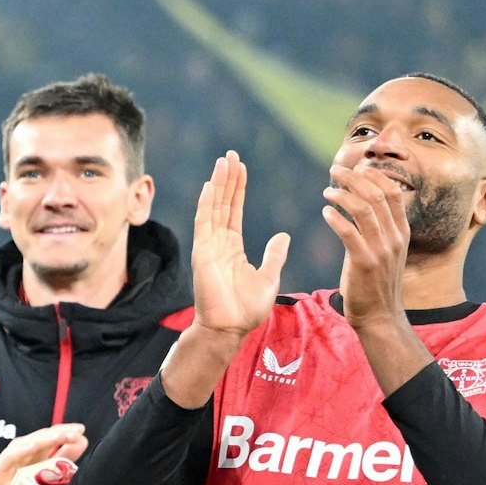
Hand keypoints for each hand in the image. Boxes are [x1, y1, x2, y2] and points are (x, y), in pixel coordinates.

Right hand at [0, 424, 85, 484]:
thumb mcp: (44, 478)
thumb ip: (62, 461)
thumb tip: (82, 443)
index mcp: (36, 454)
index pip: (51, 438)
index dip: (65, 432)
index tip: (81, 431)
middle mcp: (24, 452)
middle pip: (42, 437)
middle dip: (59, 433)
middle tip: (76, 433)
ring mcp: (11, 459)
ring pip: (28, 443)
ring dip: (45, 439)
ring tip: (60, 437)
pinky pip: (11, 456)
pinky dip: (22, 450)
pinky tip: (33, 446)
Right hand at [191, 151, 289, 338]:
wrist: (229, 329)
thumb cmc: (247, 310)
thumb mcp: (269, 277)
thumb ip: (274, 255)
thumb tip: (283, 235)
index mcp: (233, 248)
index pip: (234, 211)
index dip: (237, 189)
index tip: (241, 167)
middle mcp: (218, 244)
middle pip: (222, 204)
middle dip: (226, 179)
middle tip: (230, 154)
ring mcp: (209, 247)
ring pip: (213, 208)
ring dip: (217, 184)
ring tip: (223, 161)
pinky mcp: (202, 254)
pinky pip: (203, 224)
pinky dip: (206, 204)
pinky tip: (209, 185)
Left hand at [322, 162, 407, 327]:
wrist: (380, 316)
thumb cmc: (376, 283)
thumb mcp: (385, 252)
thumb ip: (377, 230)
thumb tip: (359, 208)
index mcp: (402, 232)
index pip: (392, 193)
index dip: (374, 175)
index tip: (356, 168)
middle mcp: (395, 237)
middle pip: (377, 195)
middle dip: (354, 178)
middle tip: (335, 170)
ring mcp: (381, 250)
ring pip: (363, 209)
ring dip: (342, 194)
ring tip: (327, 190)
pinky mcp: (364, 262)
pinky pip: (349, 232)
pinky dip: (336, 218)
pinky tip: (325, 212)